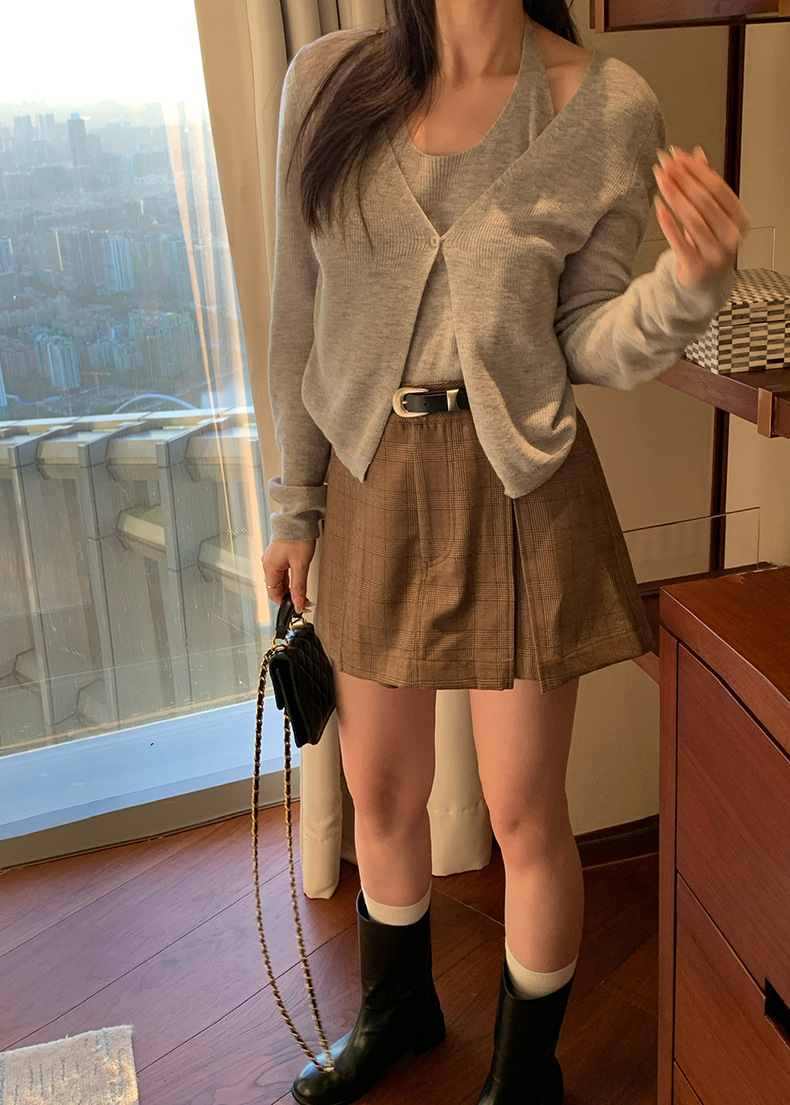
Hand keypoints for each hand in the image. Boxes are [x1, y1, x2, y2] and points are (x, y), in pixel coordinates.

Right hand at [261, 538, 315, 614]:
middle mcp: (268, 564)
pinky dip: (290, 579)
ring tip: (305, 592)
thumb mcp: (301, 566)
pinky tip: (300, 579)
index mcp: (270, 568)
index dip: (286, 603)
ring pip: (280, 580)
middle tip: (305, 601)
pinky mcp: (278, 554)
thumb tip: (298, 604)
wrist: (298, 518)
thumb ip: (299, 587)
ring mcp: (272, 559)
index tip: (299, 607)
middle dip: (290, 596)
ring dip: (291, 588)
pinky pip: (282, 572)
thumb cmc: (298, 537)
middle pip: (276, 588)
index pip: (274, 594)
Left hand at [652, 145, 750, 289]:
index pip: (718, 188)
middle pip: (704, 202)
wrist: (706, 281)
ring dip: (674, 196)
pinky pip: (679, 241)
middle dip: (682, 180)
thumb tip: (697, 154)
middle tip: (665, 164)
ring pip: (692, 219)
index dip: (697, 170)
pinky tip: (658, 206)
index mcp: (740, 220)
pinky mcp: (696, 267)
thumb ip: (705, 185)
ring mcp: (715, 254)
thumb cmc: (710, 243)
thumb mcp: (713, 214)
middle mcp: (731, 237)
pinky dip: (668, 223)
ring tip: (660, 180)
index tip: (679, 156)